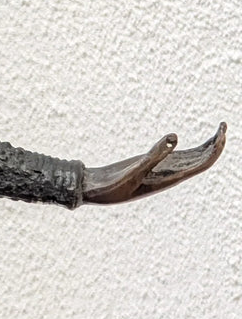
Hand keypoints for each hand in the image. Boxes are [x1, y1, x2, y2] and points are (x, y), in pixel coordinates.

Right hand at [82, 123, 225, 203]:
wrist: (94, 192)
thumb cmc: (112, 187)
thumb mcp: (133, 170)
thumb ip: (154, 154)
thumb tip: (175, 137)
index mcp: (170, 178)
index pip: (202, 163)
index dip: (215, 149)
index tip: (223, 131)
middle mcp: (169, 175)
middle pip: (201, 160)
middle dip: (215, 145)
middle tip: (224, 126)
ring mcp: (160, 170)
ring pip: (190, 159)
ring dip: (204, 147)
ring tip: (216, 132)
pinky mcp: (149, 166)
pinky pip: (174, 158)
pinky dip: (185, 148)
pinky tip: (182, 141)